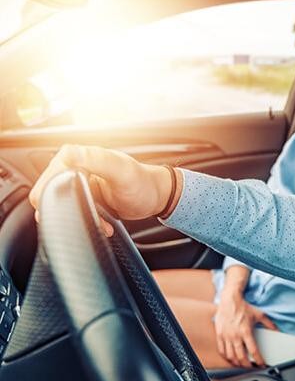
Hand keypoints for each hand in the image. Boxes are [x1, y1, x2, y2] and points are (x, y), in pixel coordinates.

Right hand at [28, 144, 174, 233]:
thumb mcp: (121, 171)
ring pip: (64, 205)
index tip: (61, 210)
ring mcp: (80, 183)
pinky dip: (89, 222)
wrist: (158, 197)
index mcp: (79, 156)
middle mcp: (76, 168)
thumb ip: (96, 160)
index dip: (51, 193)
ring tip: (102, 224)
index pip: (50, 174)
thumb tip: (68, 154)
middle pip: (53, 192)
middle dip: (68, 210)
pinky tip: (104, 226)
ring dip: (80, 218)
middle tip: (88, 219)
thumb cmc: (143, 183)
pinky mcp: (87, 197)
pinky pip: (77, 212)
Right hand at [214, 291, 277, 366]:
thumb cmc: (243, 307)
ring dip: (237, 363)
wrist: (229, 300)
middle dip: (247, 365)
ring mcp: (226, 336)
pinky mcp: (219, 335)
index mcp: (246, 332)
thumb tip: (277, 330)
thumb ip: (269, 324)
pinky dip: (226, 357)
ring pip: (231, 356)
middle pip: (241, 357)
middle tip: (251, 367)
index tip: (261, 364)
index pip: (253, 351)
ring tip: (241, 364)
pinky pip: (221, 350)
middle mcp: (235, 336)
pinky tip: (231, 358)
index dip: (258, 360)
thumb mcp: (259, 314)